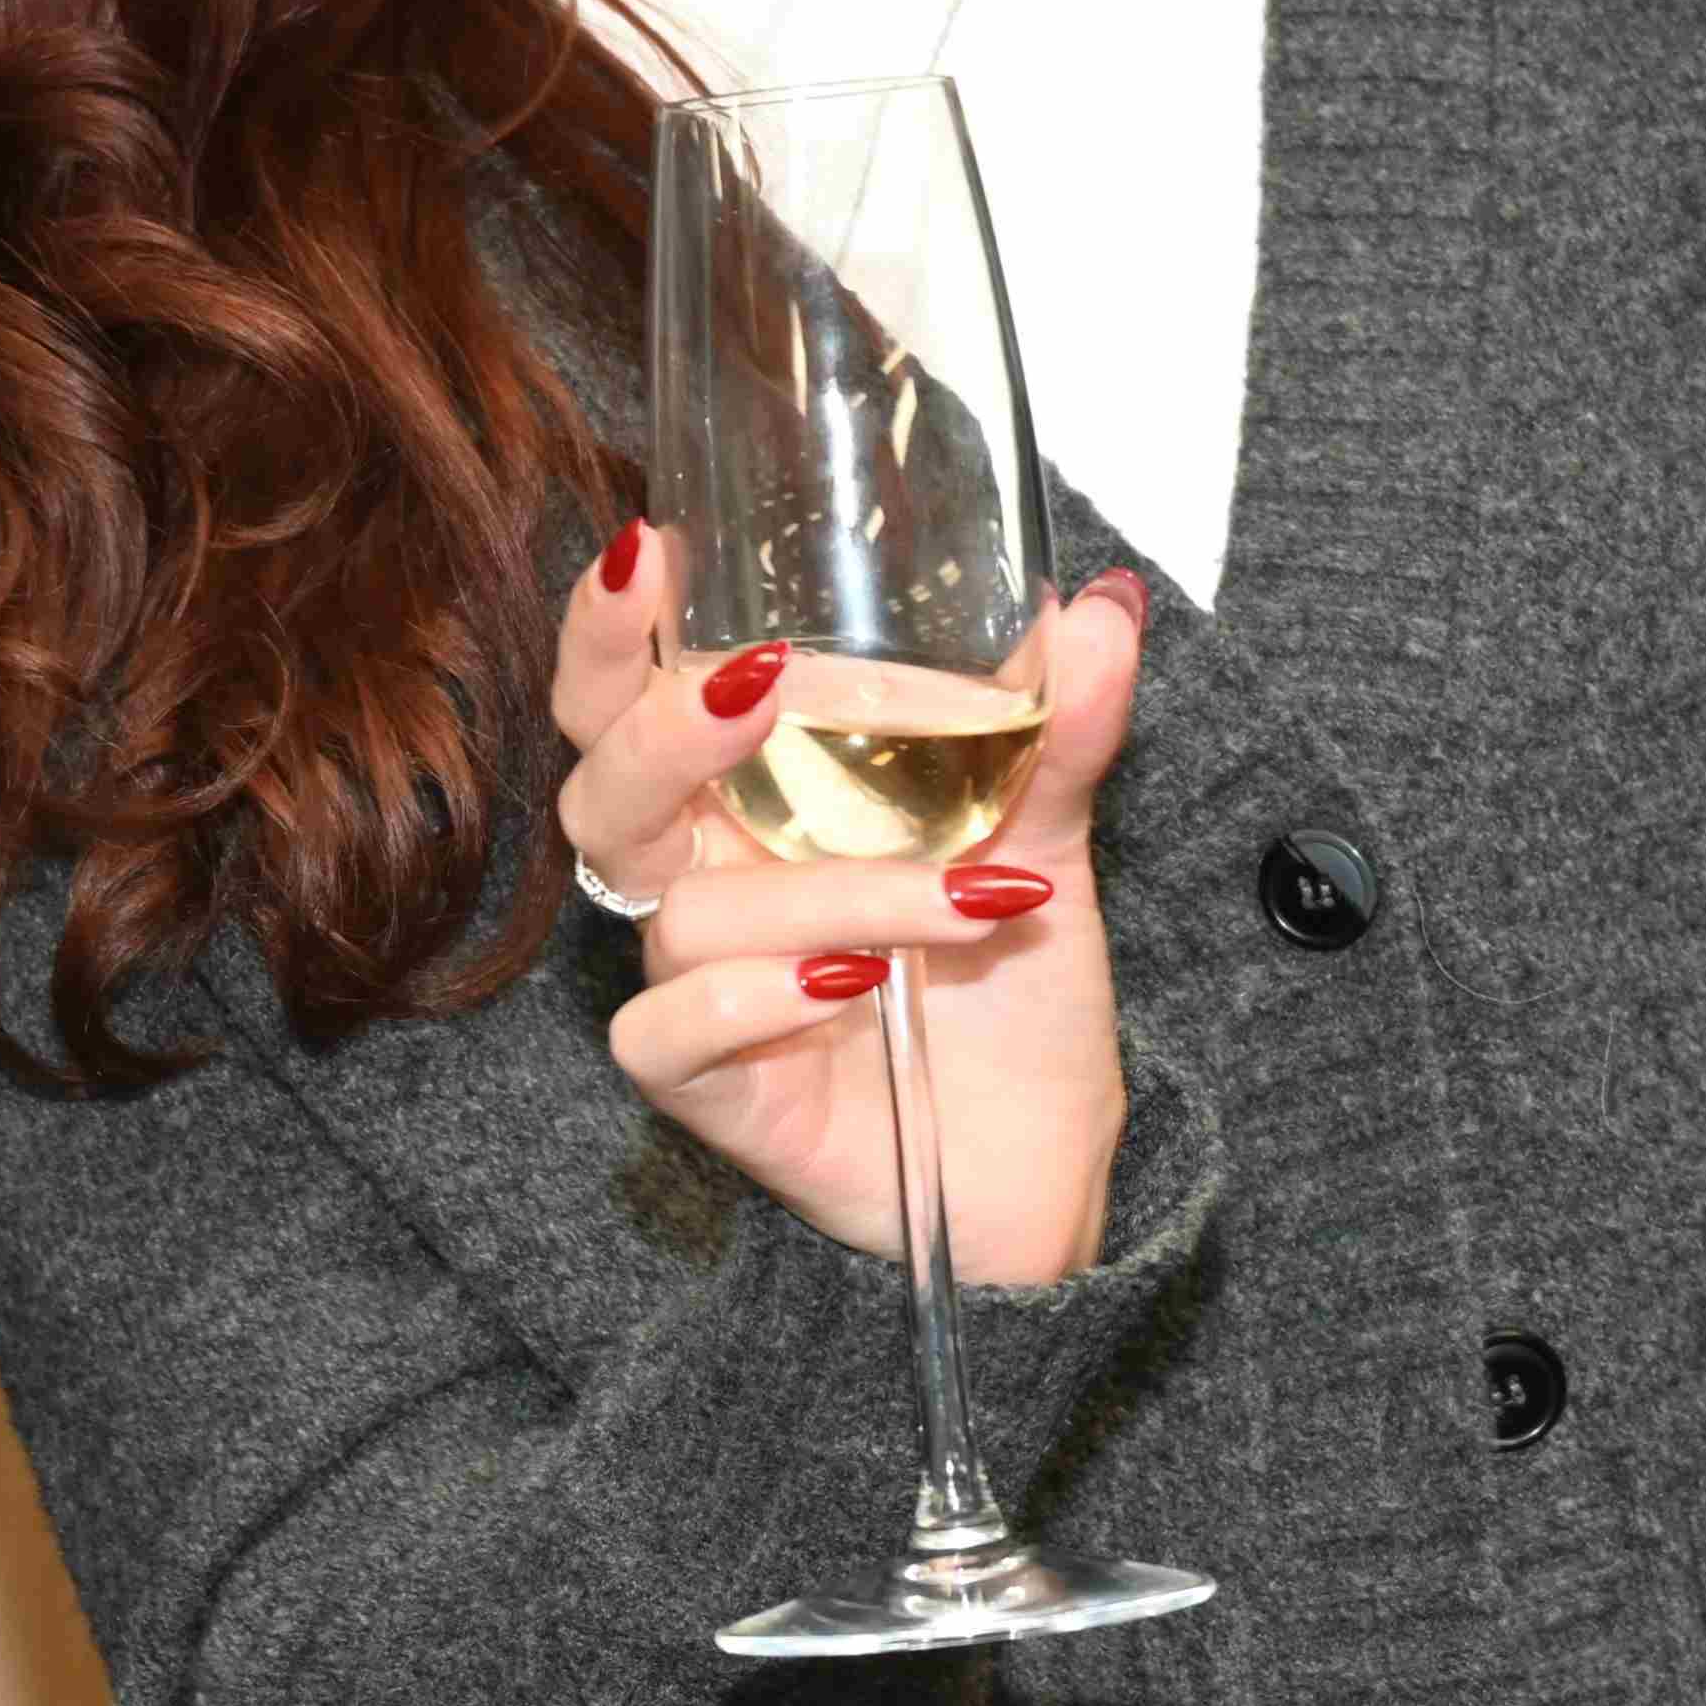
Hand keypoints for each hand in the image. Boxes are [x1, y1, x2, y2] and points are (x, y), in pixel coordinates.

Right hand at [557, 521, 1149, 1287]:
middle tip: (755, 681)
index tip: (646, 546)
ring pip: (695, 910)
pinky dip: (757, 995)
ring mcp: (696, 986)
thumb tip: (1103, 610)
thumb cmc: (1008, 988)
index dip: (606, 629)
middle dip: (658, 724)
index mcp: (746, 798)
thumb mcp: (1047, 837)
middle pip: (602, 787)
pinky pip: (672, 1030)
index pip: (628, 697)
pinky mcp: (711, 1089)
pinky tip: (852, 984)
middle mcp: (702, 881)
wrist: (1043, 1159)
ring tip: (981, 897)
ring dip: (840, 891)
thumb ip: (1062, 726)